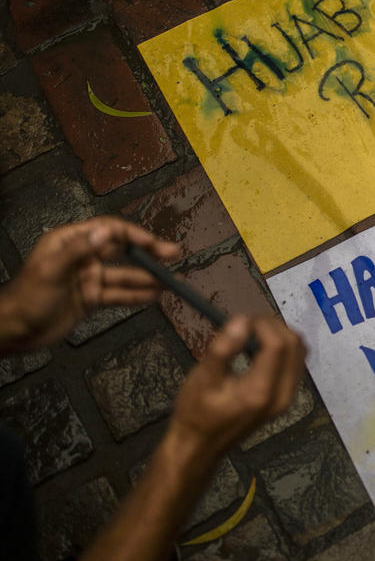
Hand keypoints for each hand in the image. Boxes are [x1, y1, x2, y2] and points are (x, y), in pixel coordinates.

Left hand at [0, 217, 179, 351]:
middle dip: (148, 253)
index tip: (153, 244)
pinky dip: (136, 296)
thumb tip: (107, 231)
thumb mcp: (52, 270)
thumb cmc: (28, 297)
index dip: (133, 235)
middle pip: (121, 250)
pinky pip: (118, 294)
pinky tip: (154, 297)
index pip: (108, 230)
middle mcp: (83, 256)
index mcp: (70, 242)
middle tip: (172, 254)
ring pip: (124, 275)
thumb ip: (80, 250)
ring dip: (146, 278)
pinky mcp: (92, 298)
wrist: (15, 330)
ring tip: (171, 282)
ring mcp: (89, 278)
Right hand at [165, 316, 306, 461]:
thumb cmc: (195, 413)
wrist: (200, 446)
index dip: (264, 324)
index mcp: (261, 391)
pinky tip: (259, 348)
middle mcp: (282, 395)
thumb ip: (223, 349)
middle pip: (295, 345)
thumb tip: (242, 320)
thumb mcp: (202, 379)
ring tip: (253, 333)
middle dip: (274, 326)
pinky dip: (284, 348)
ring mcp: (287, 398)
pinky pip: (296, 363)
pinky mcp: (286, 397)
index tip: (243, 320)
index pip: (278, 345)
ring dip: (281, 335)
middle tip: (248, 323)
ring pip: (300, 353)